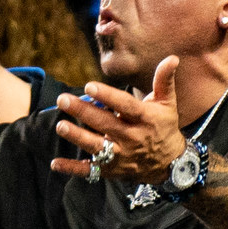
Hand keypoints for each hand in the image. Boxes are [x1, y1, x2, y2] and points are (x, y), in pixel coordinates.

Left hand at [51, 56, 186, 182]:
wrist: (170, 164)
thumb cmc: (164, 126)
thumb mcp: (167, 103)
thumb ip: (164, 81)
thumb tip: (172, 58)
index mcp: (145, 118)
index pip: (125, 106)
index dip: (107, 96)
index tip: (89, 85)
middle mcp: (133, 138)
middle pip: (105, 124)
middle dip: (83, 112)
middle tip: (63, 99)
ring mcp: (121, 156)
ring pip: (97, 147)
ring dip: (78, 137)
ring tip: (60, 126)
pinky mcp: (112, 170)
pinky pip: (91, 171)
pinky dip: (73, 169)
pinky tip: (56, 164)